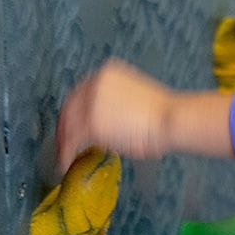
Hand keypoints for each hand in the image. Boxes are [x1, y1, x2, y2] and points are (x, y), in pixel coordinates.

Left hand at [56, 58, 172, 173]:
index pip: (80, 92)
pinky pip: (70, 141)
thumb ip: (115, 100)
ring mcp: (91, 103)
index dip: (74, 110)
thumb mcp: (134, 93)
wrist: (171, 117)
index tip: (72, 123)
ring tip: (65, 156)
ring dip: (63, 142)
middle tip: (64, 142)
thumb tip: (106, 116)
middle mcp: (96, 83)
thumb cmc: (162, 111)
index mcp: (108, 72)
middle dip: (65, 126)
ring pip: (66, 125)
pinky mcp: (91, 124)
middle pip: (69, 106)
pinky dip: (65, 154)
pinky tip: (67, 162)